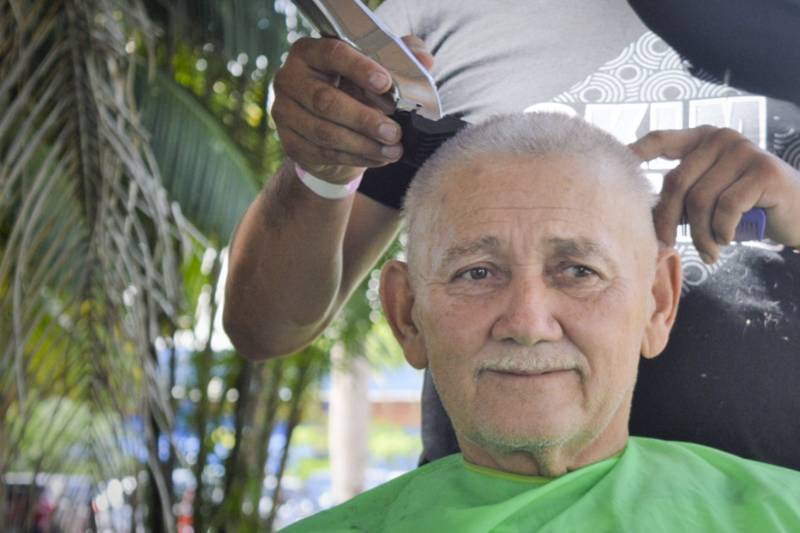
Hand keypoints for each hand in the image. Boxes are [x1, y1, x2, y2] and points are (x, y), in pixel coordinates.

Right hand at [272, 35, 433, 184]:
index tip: (386, 84)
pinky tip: (379, 158)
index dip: (360, 68)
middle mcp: (289, 79)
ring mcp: (284, 113)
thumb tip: (425, 60)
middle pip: (325, 100)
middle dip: (364, 119)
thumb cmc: (355, 91)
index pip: (333, 53)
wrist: (331, 129)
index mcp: (310, 52)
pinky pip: (323, 153)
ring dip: (363, 145)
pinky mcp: (290, 143)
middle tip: (394, 132)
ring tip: (393, 149)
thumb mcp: (377, 70)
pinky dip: (355, 158)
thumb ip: (400, 59)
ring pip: (325, 132)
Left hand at [629, 126, 799, 261]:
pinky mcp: (763, 170)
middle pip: (675, 183)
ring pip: (699, 201)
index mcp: (702, 139)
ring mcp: (743, 150)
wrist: (798, 213)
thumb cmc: (745, 207)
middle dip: (667, 222)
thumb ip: (682, 195)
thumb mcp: (709, 196)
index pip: (661, 139)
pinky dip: (722, 232)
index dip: (637, 152)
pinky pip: (726, 208)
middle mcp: (720, 138)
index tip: (617, 165)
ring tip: (708, 251)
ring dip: (699, 235)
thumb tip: (640, 219)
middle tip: (666, 247)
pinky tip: (727, 240)